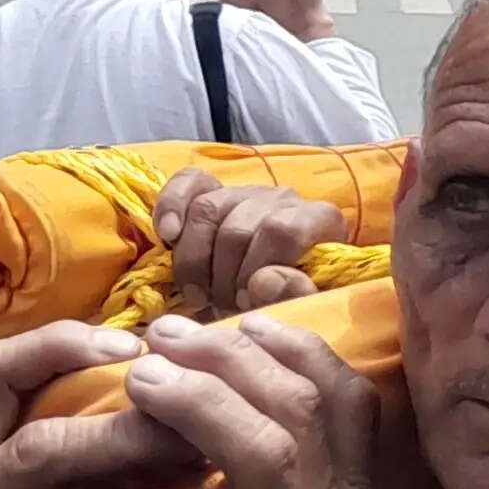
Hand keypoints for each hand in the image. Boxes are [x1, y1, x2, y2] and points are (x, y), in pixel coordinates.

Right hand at [153, 168, 341, 316]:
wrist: (272, 292)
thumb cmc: (290, 299)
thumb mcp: (304, 306)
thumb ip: (295, 295)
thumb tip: (263, 281)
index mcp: (319, 220)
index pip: (282, 230)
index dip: (256, 268)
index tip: (245, 300)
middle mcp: (284, 199)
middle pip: (238, 226)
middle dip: (223, 275)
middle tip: (222, 305)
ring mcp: (247, 192)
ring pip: (207, 209)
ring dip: (194, 259)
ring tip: (199, 294)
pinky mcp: (215, 190)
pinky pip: (189, 182)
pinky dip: (172, 206)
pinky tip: (168, 235)